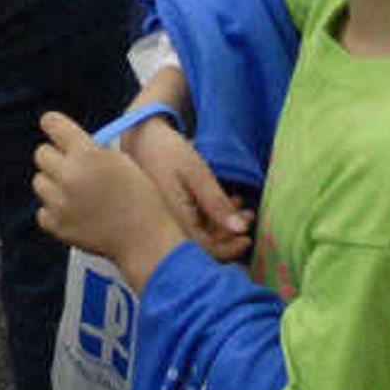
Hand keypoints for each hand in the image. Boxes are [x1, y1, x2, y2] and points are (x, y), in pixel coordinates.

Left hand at [33, 112, 191, 287]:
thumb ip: (90, 149)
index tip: (56, 129)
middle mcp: (68, 175)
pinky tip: (74, 211)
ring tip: (76, 191)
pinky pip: (42, 210)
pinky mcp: (57, 226)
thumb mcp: (120, 160)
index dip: (54, 125)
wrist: (144, 238)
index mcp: (87, 153)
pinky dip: (54, 210)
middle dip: (55, 156)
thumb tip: (66, 143)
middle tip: (72, 166)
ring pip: (39, 181)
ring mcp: (60, 202)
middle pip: (41, 153)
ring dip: (53, 183)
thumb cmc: (140, 196)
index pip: (51, 123)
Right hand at [119, 110, 252, 262]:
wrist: (141, 139)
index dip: (230, 249)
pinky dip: (211, 217)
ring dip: (222, 224)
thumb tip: (240, 229)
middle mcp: (168, 228)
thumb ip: (217, 203)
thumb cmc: (167, 152)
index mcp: (174, 222)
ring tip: (238, 202)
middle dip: (229, 234)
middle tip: (248, 214)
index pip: (206, 250)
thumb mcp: (196, 174)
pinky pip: (192, 226)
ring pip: (200, 235)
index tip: (248, 237)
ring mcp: (167, 222)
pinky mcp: (169, 215)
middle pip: (204, 246)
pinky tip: (223, 201)